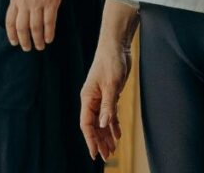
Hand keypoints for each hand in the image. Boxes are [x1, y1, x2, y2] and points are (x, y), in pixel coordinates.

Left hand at [5, 0, 67, 50]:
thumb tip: (22, 14)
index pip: (10, 21)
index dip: (12, 34)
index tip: (14, 42)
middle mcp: (25, 1)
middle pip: (22, 27)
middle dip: (24, 40)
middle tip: (27, 48)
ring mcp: (38, 2)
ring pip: (35, 27)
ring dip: (37, 40)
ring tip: (40, 46)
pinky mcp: (51, 1)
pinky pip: (49, 22)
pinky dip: (49, 33)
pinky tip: (49, 38)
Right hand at [79, 43, 130, 160]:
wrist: (117, 46)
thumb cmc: (111, 62)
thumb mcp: (111, 85)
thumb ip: (107, 105)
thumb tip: (103, 124)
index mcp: (88, 98)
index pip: (86, 124)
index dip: (90, 139)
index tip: (95, 154)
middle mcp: (92, 99)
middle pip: (94, 125)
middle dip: (99, 141)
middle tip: (107, 156)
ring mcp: (100, 97)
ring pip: (102, 121)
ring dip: (106, 135)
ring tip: (112, 150)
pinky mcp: (109, 94)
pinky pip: (109, 113)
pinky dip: (113, 124)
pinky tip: (117, 134)